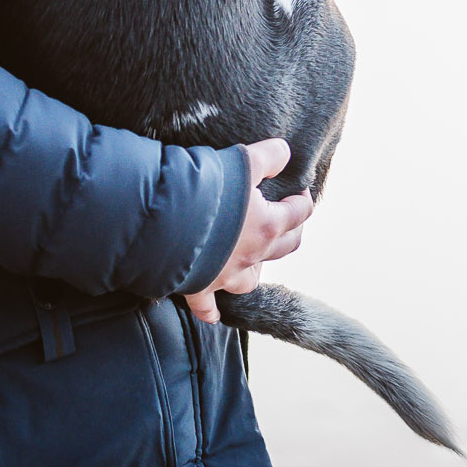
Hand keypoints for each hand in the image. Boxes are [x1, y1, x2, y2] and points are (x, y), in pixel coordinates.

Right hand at [184, 139, 311, 325]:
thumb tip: (285, 153)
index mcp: (268, 225)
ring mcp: (226, 274)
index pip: (299, 212)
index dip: (303, 198)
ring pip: (252, 280)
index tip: (299, 189)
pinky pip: (208, 306)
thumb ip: (268, 157)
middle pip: (285, 246)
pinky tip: (213, 314)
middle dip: (291, 229)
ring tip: (254, 257)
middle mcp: (252, 254)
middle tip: (286, 216)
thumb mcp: (242, 161)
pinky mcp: (199, 286)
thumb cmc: (206, 188)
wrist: (163, 218)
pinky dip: (211, 310)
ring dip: (257, 269)